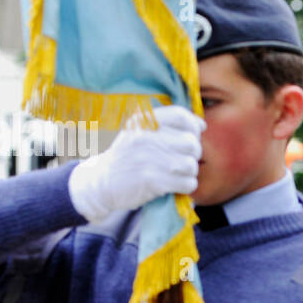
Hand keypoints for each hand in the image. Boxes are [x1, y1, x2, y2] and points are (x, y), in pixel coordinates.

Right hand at [68, 105, 204, 222]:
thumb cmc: (128, 157)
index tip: (191, 136)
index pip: (180, 116)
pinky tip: (173, 185)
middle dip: (192, 155)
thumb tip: (201, 125)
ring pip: (191, 165)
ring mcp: (149, 159)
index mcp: (144, 122)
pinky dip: (185, 186)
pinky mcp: (152, 181)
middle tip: (181, 160)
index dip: (192, 127)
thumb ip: (168, 126)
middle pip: (191, 143)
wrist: (100, 182)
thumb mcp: (140, 133)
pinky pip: (187, 183)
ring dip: (188, 173)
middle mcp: (146, 137)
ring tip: (175, 174)